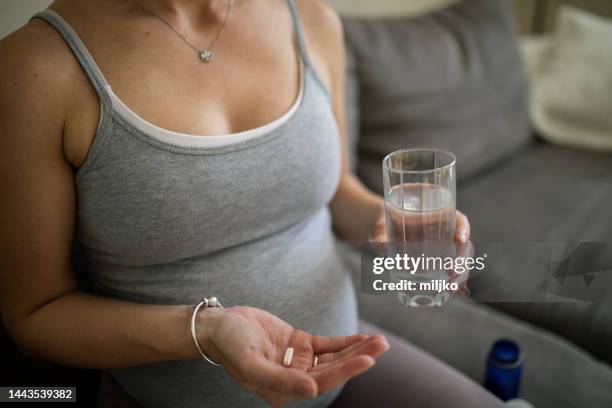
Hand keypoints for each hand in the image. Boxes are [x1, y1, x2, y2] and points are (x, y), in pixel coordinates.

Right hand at [198, 306, 388, 406]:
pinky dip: (345, 342)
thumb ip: (279, 380)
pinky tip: (362, 338)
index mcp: (283, 391)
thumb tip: (312, 390)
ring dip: (356, 349)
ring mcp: (299, 361)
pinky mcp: (300, 344)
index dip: (346, 371)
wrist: (220, 326)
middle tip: (382, 345)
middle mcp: (295, 379)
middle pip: (334, 370)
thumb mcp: (250, 363)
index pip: (322, 382)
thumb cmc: (230, 345)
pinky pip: (327, 345)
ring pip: (334, 357)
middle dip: (359, 358)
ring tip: (379, 340)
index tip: (368, 359)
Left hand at [370, 209, 471, 297]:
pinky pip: (454, 272)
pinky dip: (457, 283)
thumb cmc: (387, 224)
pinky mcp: (441, 264)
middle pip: (464, 245)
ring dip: (460, 275)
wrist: (386, 234)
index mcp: (439, 217)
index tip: (460, 240)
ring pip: (462, 261)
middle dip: (462, 260)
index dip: (463, 229)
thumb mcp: (383, 227)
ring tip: (451, 287)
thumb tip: (381, 245)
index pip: (459, 220)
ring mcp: (446, 249)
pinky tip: (455, 292)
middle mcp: (446, 233)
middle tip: (452, 272)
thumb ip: (381, 234)